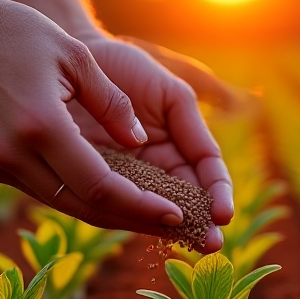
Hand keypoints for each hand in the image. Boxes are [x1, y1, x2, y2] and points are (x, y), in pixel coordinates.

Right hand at [0, 0, 190, 237]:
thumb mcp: (73, 55)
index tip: (178, 216)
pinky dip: (80, 197)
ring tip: (149, 218)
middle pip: (84, 208)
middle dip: (133, 221)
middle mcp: (13, 155)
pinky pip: (44, 190)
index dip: (142, 206)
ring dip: (108, 214)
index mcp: (40, 125)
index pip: (101, 186)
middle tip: (174, 228)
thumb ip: (112, 102)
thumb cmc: (12, 31)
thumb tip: (140, 141)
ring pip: (64, 204)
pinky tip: (110, 196)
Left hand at [69, 35, 233, 251]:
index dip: (216, 193)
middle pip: (180, 200)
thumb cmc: (125, 67)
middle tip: (211, 242)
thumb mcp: (170, 95)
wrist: (75, 56)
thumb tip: (197, 169)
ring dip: (165, 223)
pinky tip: (144, 223)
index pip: (204, 175)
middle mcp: (150, 168)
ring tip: (186, 238)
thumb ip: (192, 129)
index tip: (224, 213)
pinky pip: (106, 201)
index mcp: (175, 147)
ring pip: (145, 206)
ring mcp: (119, 176)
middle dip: (197, 221)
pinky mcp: (85, 178)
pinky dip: (126, 212)